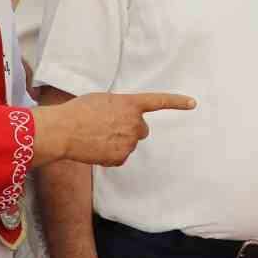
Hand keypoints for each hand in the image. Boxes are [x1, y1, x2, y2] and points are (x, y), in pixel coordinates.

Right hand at [56, 92, 196, 165]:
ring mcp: (129, 141)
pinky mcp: (121, 157)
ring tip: (96, 136)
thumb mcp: (103, 100)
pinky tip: (95, 148)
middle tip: (110, 127)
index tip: (193, 103)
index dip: (177, 102)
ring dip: (118, 141)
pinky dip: (110, 154)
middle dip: (131, 129)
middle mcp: (134, 122)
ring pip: (129, 143)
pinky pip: (120, 157)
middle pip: (142, 129)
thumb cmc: (78, 111)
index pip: (159, 101)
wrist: (63, 130)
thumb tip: (124, 119)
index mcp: (130, 104)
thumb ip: (120, 107)